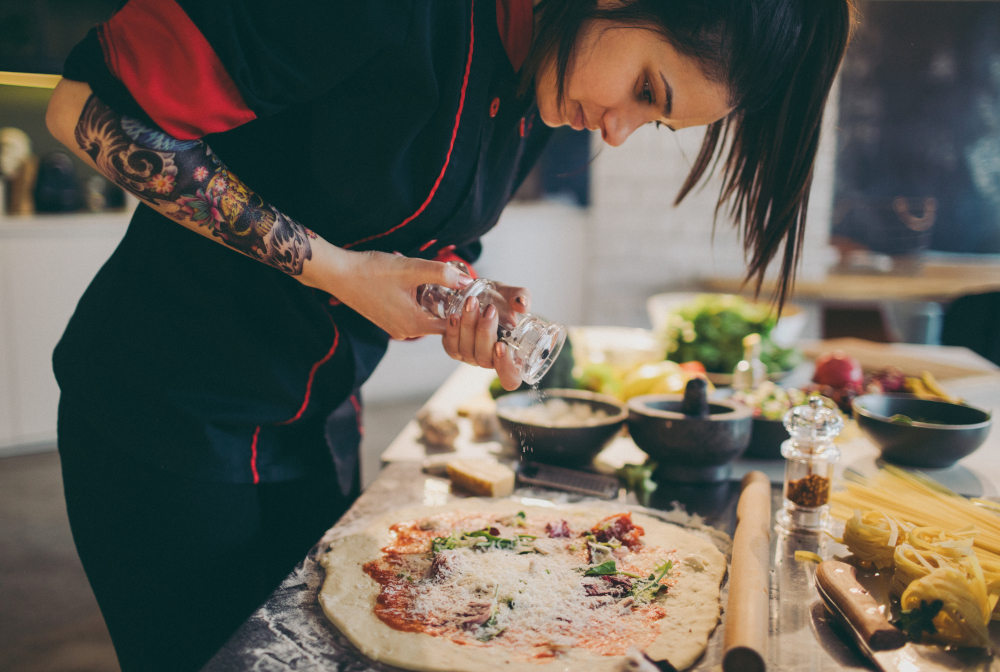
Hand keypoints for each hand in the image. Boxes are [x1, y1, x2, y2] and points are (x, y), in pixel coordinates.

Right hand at [316, 247, 473, 339]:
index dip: (465, 312)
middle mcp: (405, 331)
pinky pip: (411, 312)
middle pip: (440, 321)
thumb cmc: (372, 271)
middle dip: (449, 301)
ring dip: (432, 298)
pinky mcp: (386, 319)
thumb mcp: (412, 268)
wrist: (338, 273)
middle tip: (456, 281)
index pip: (453, 327)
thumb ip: (442, 273)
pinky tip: (413, 280)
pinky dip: (418, 298)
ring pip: (425, 315)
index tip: (473, 295)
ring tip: (432, 276)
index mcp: (414, 324)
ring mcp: (395, 327)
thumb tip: (468, 280)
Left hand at [442, 282, 530, 390]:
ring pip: (467, 351)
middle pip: (485, 360)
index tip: (501, 345)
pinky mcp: (454, 350)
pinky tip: (455, 316)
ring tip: (472, 303)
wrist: (480, 296)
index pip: (510, 379)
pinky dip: (452, 331)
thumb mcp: (513, 296)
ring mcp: (471, 358)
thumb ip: (521, 297)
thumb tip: (521, 305)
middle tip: (489, 309)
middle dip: (485, 333)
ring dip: (468, 327)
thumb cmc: (502, 301)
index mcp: (511, 359)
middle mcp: (490, 362)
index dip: (506, 368)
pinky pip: (451, 346)